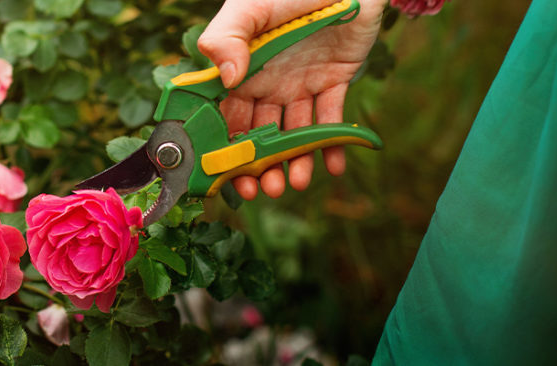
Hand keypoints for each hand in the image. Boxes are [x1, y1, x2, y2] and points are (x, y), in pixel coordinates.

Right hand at [198, 0, 386, 199]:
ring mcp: (299, 83)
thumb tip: (227, 80)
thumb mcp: (249, 7)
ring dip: (294, 161)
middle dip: (258, 165)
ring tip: (298, 184)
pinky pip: (331, 118)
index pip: (225, 116)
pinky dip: (332, 143)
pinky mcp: (334, 80)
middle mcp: (266, 82)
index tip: (224, 174)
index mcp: (240, 70)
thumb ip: (225, 38)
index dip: (223, 147)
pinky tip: (331, 166)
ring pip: (293, 132)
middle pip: (259, 134)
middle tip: (263, 191)